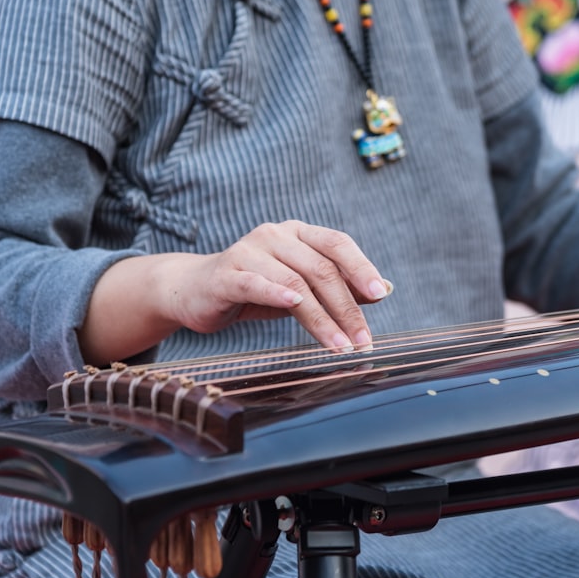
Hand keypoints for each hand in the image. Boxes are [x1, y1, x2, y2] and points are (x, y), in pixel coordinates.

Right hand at [170, 221, 390, 349]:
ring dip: (321, 317)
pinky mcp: (225, 273)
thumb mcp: (302, 287)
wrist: (194, 290)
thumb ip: (340, 286)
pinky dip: (276, 292)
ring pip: (294, 281)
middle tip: (362, 339)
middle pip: (320, 268)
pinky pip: (255, 281)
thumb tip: (385, 290)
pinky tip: (294, 303)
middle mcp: (275, 235)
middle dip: (346, 307)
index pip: (337, 244)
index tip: (380, 295)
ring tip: (339, 344)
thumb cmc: (256, 289)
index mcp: (298, 233)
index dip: (361, 267)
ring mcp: (248, 250)